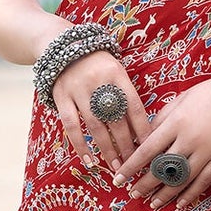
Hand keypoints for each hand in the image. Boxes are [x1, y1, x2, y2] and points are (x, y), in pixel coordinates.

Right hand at [51, 49, 149, 170]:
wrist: (63, 44)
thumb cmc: (97, 64)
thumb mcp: (116, 72)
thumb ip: (126, 95)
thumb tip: (141, 131)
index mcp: (117, 75)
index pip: (134, 107)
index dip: (143, 129)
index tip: (150, 148)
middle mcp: (99, 82)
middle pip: (116, 120)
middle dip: (127, 145)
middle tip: (134, 164)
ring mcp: (78, 90)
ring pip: (95, 126)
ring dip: (107, 149)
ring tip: (116, 166)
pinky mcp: (61, 97)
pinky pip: (71, 126)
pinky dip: (80, 145)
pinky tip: (89, 160)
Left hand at [113, 79, 210, 210]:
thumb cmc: (208, 94)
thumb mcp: (181, 100)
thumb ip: (161, 120)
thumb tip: (143, 141)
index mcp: (177, 123)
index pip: (148, 150)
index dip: (132, 167)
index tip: (119, 178)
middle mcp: (190, 140)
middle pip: (162, 169)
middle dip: (145, 184)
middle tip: (133, 194)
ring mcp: (207, 152)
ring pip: (181, 180)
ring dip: (165, 194)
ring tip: (152, 203)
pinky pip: (203, 182)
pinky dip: (190, 194)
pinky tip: (179, 203)